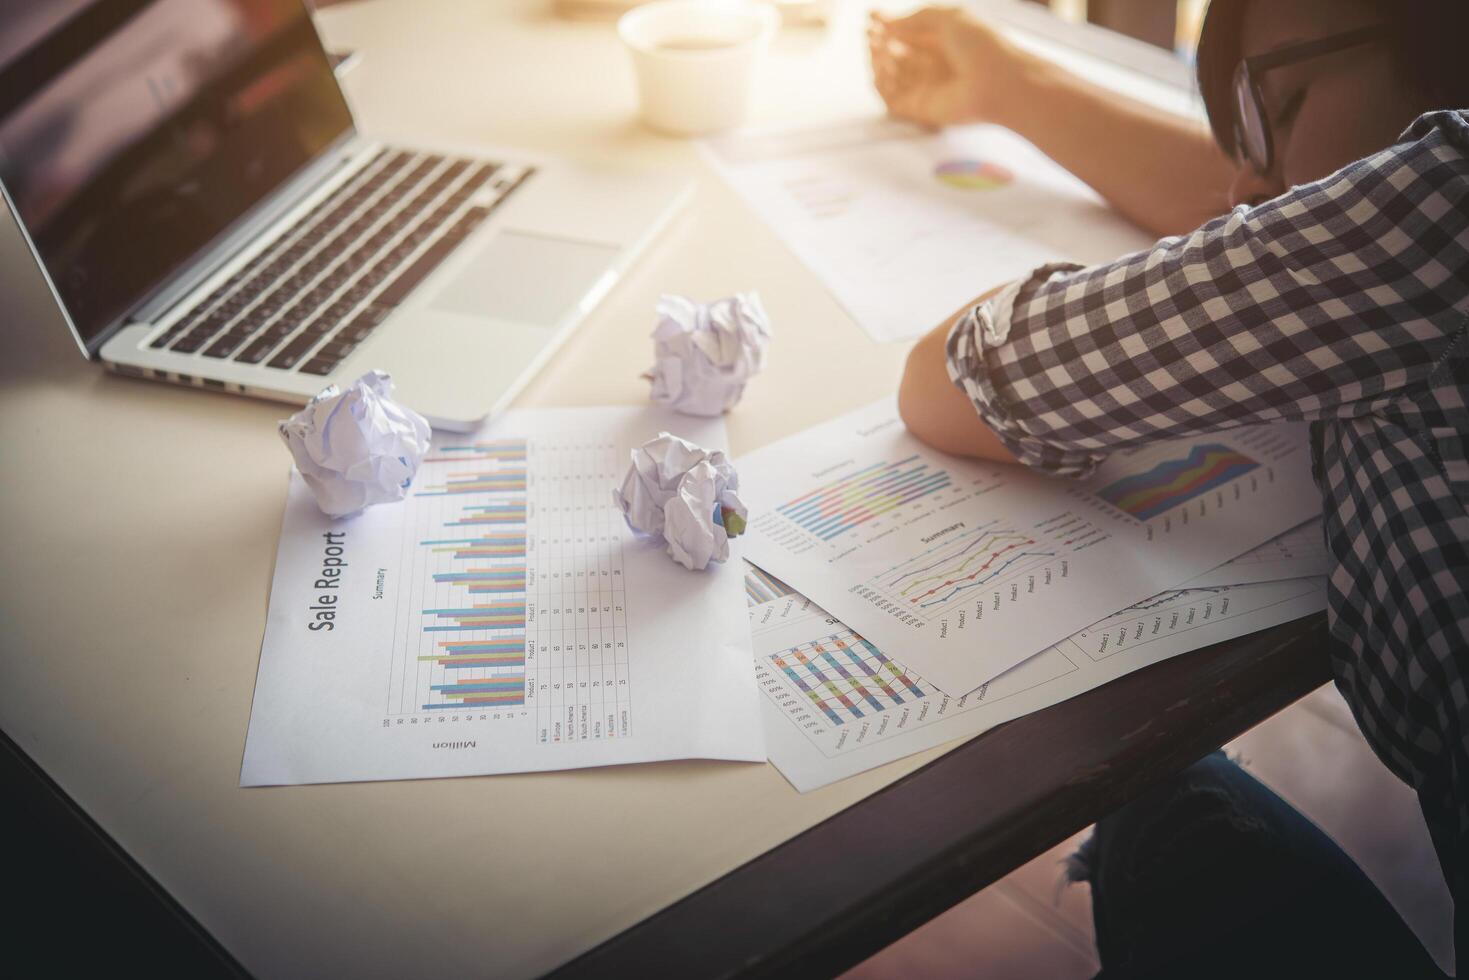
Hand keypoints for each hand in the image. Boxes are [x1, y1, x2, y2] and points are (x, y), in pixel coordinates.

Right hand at [868, 7, 1018, 127]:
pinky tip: (879, 68)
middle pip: (896, 55)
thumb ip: (917, 18)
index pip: (908, 34)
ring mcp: (925, 88)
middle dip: (879, 43)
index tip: (871, 16)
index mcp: (942, 44)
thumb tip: (888, 22)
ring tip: (875, 47)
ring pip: (890, 76)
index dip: (888, 25)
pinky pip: (890, 98)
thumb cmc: (982, 47)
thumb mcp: (950, 17)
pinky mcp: (918, 109)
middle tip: (868, 33)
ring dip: (877, 60)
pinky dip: (880, 84)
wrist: (998, 82)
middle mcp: (932, 67)